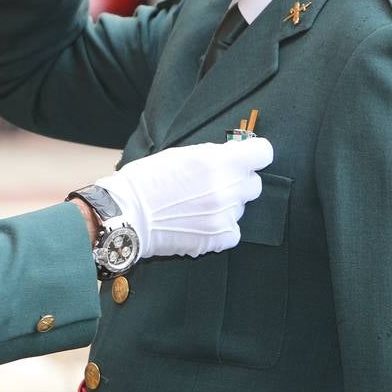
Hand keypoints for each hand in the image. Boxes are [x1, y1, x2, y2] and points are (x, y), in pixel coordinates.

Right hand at [96, 137, 273, 259]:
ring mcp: (224, 215)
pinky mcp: (217, 238)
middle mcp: (228, 188)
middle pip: (254, 183)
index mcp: (220, 161)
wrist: (127, 215)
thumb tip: (233, 155)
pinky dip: (222, 228)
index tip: (246, 158)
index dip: (254, 154)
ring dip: (227, 206)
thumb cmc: (148, 179)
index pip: (264, 153)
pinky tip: (201, 223)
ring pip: (241, 208)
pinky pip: (234, 231)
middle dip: (238, 182)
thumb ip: (214, 155)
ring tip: (198, 206)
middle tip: (215, 184)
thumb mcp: (182, 154)